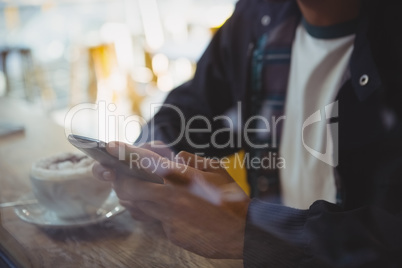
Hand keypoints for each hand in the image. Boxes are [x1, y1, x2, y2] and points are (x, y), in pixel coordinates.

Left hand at [93, 141, 249, 258]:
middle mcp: (172, 198)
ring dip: (129, 194)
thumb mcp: (215, 170)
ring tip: (127, 184)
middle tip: (110, 171)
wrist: (244, 231)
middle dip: (118, 179)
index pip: (146, 162)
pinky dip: (147, 210)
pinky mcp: (172, 234)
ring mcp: (170, 218)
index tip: (110, 147)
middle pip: (130, 188)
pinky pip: (151, 219)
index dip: (125, 154)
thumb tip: (171, 156)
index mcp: (183, 177)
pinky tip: (154, 204)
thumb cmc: (231, 197)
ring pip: (136, 206)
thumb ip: (190, 160)